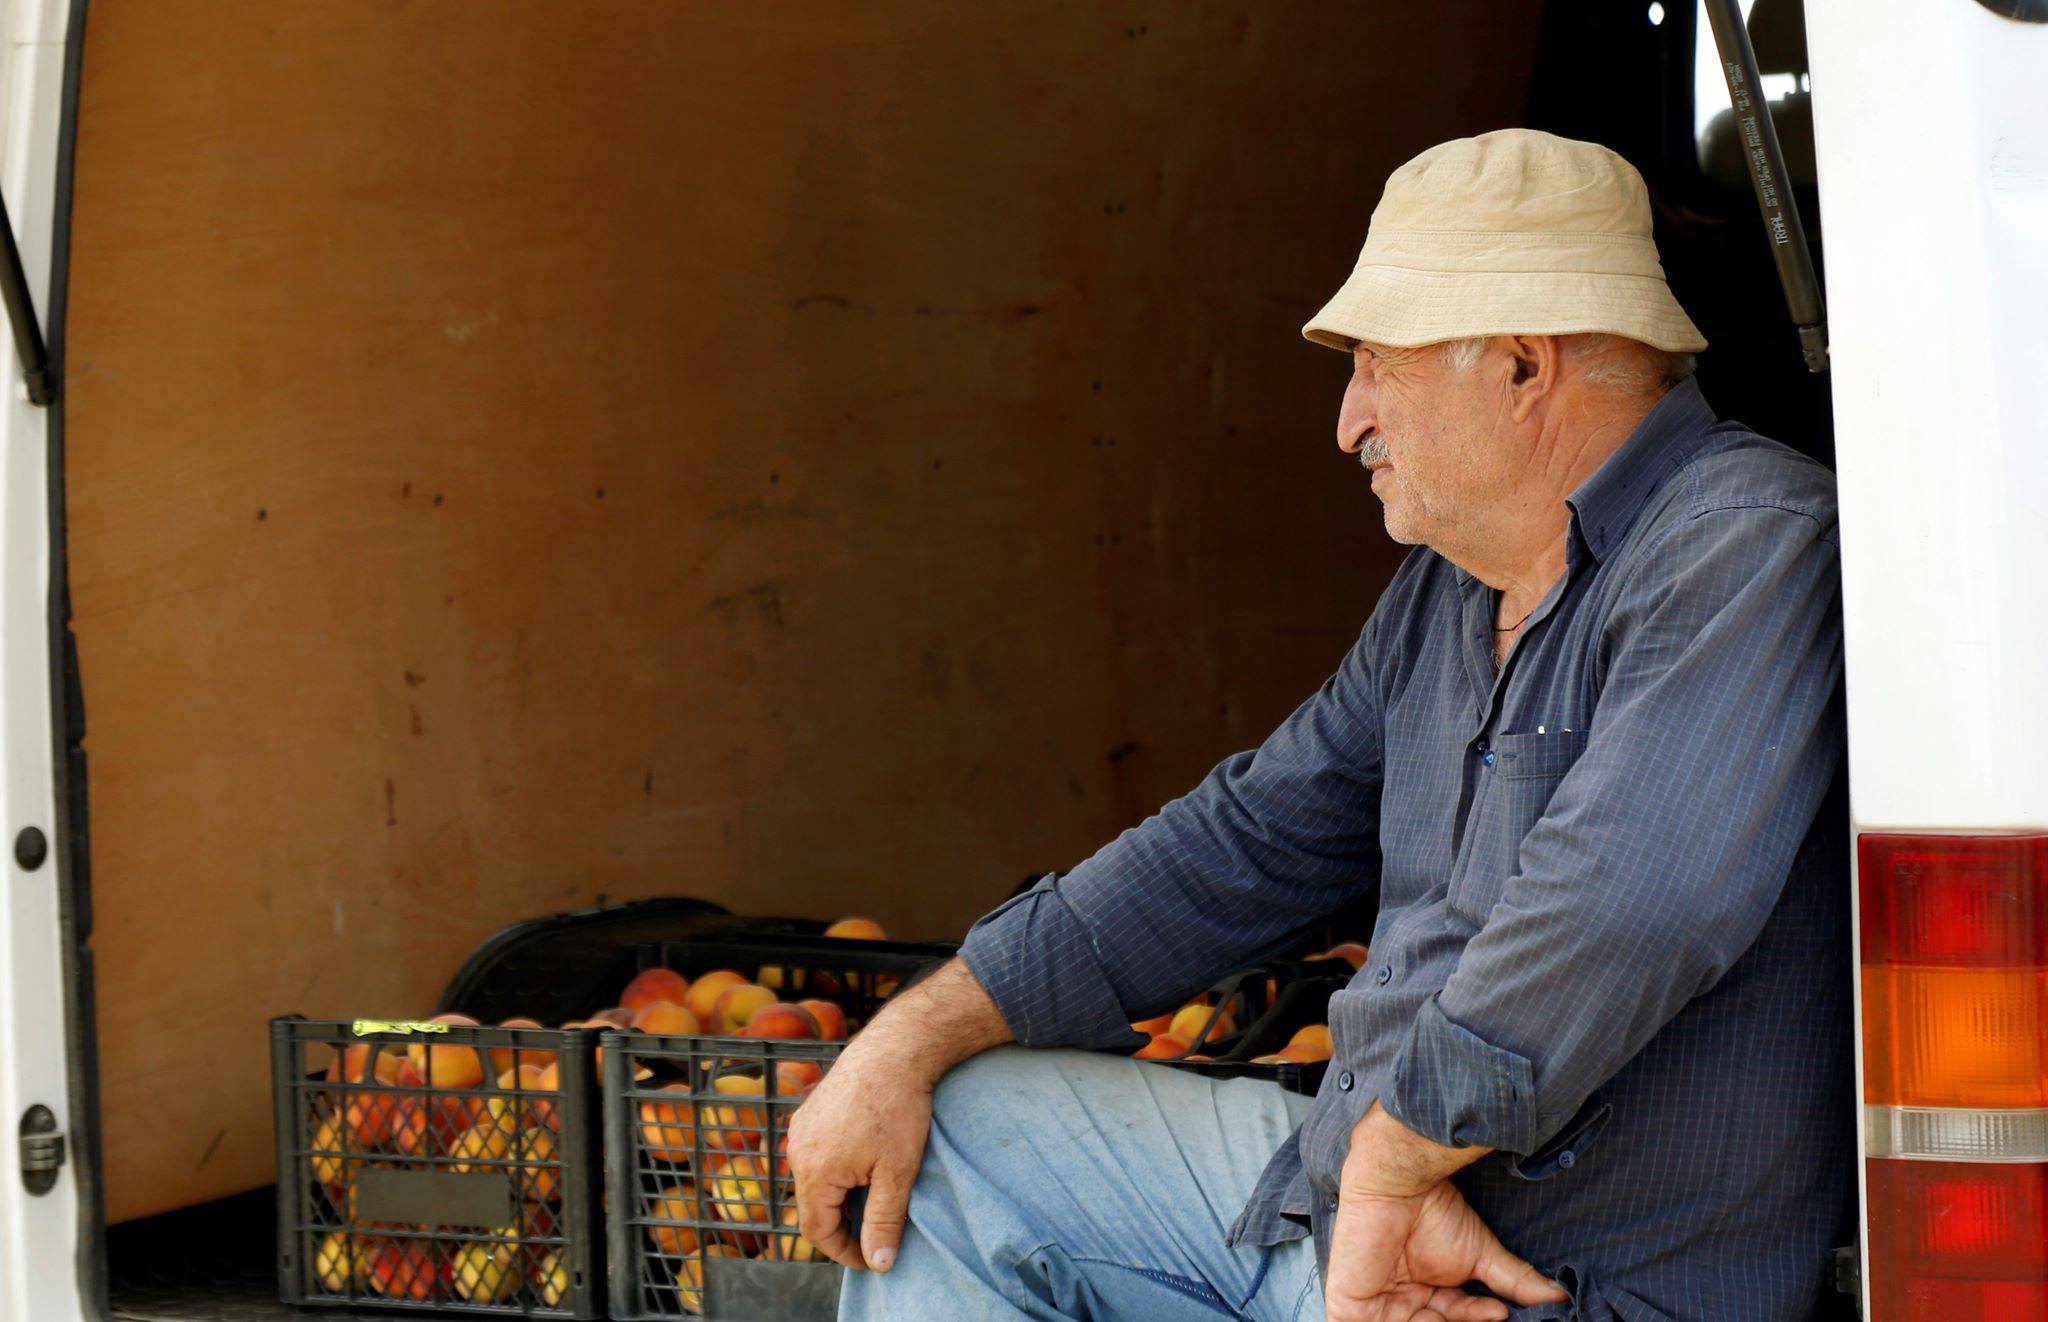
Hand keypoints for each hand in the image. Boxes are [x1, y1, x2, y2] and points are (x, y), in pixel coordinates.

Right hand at [785, 1030, 934, 1272]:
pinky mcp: (810, 1112)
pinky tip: (862, 1166)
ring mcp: (801, 1129)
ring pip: (812, 1180)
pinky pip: (814, 1155)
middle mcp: (798, 1151)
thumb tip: (878, 1266)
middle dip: (841, 1226)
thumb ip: (884, 1222)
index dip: (844, 1252)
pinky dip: (834, 1171)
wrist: (894, 1051)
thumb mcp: (897, 1174)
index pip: (818, 1231)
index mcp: (814, 1172)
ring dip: (837, 1198)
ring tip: (872, 1199)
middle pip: (811, 1207)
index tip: (872, 1258)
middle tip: (874, 1232)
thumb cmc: (897, 1110)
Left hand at [1324, 1177, 1568, 1321]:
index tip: (1500, 1313)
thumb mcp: (1480, 1256)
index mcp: (1426, 1294)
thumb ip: (1515, 1282)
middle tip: (1487, 1313)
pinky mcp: (1348, 1307)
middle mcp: (1400, 1302)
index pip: (1456, 1319)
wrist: (1396, 1183)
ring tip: (1447, 1313)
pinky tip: (1428, 1318)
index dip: (1478, 1318)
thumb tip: (1560, 1296)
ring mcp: (1372, 1307)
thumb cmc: (1433, 1210)